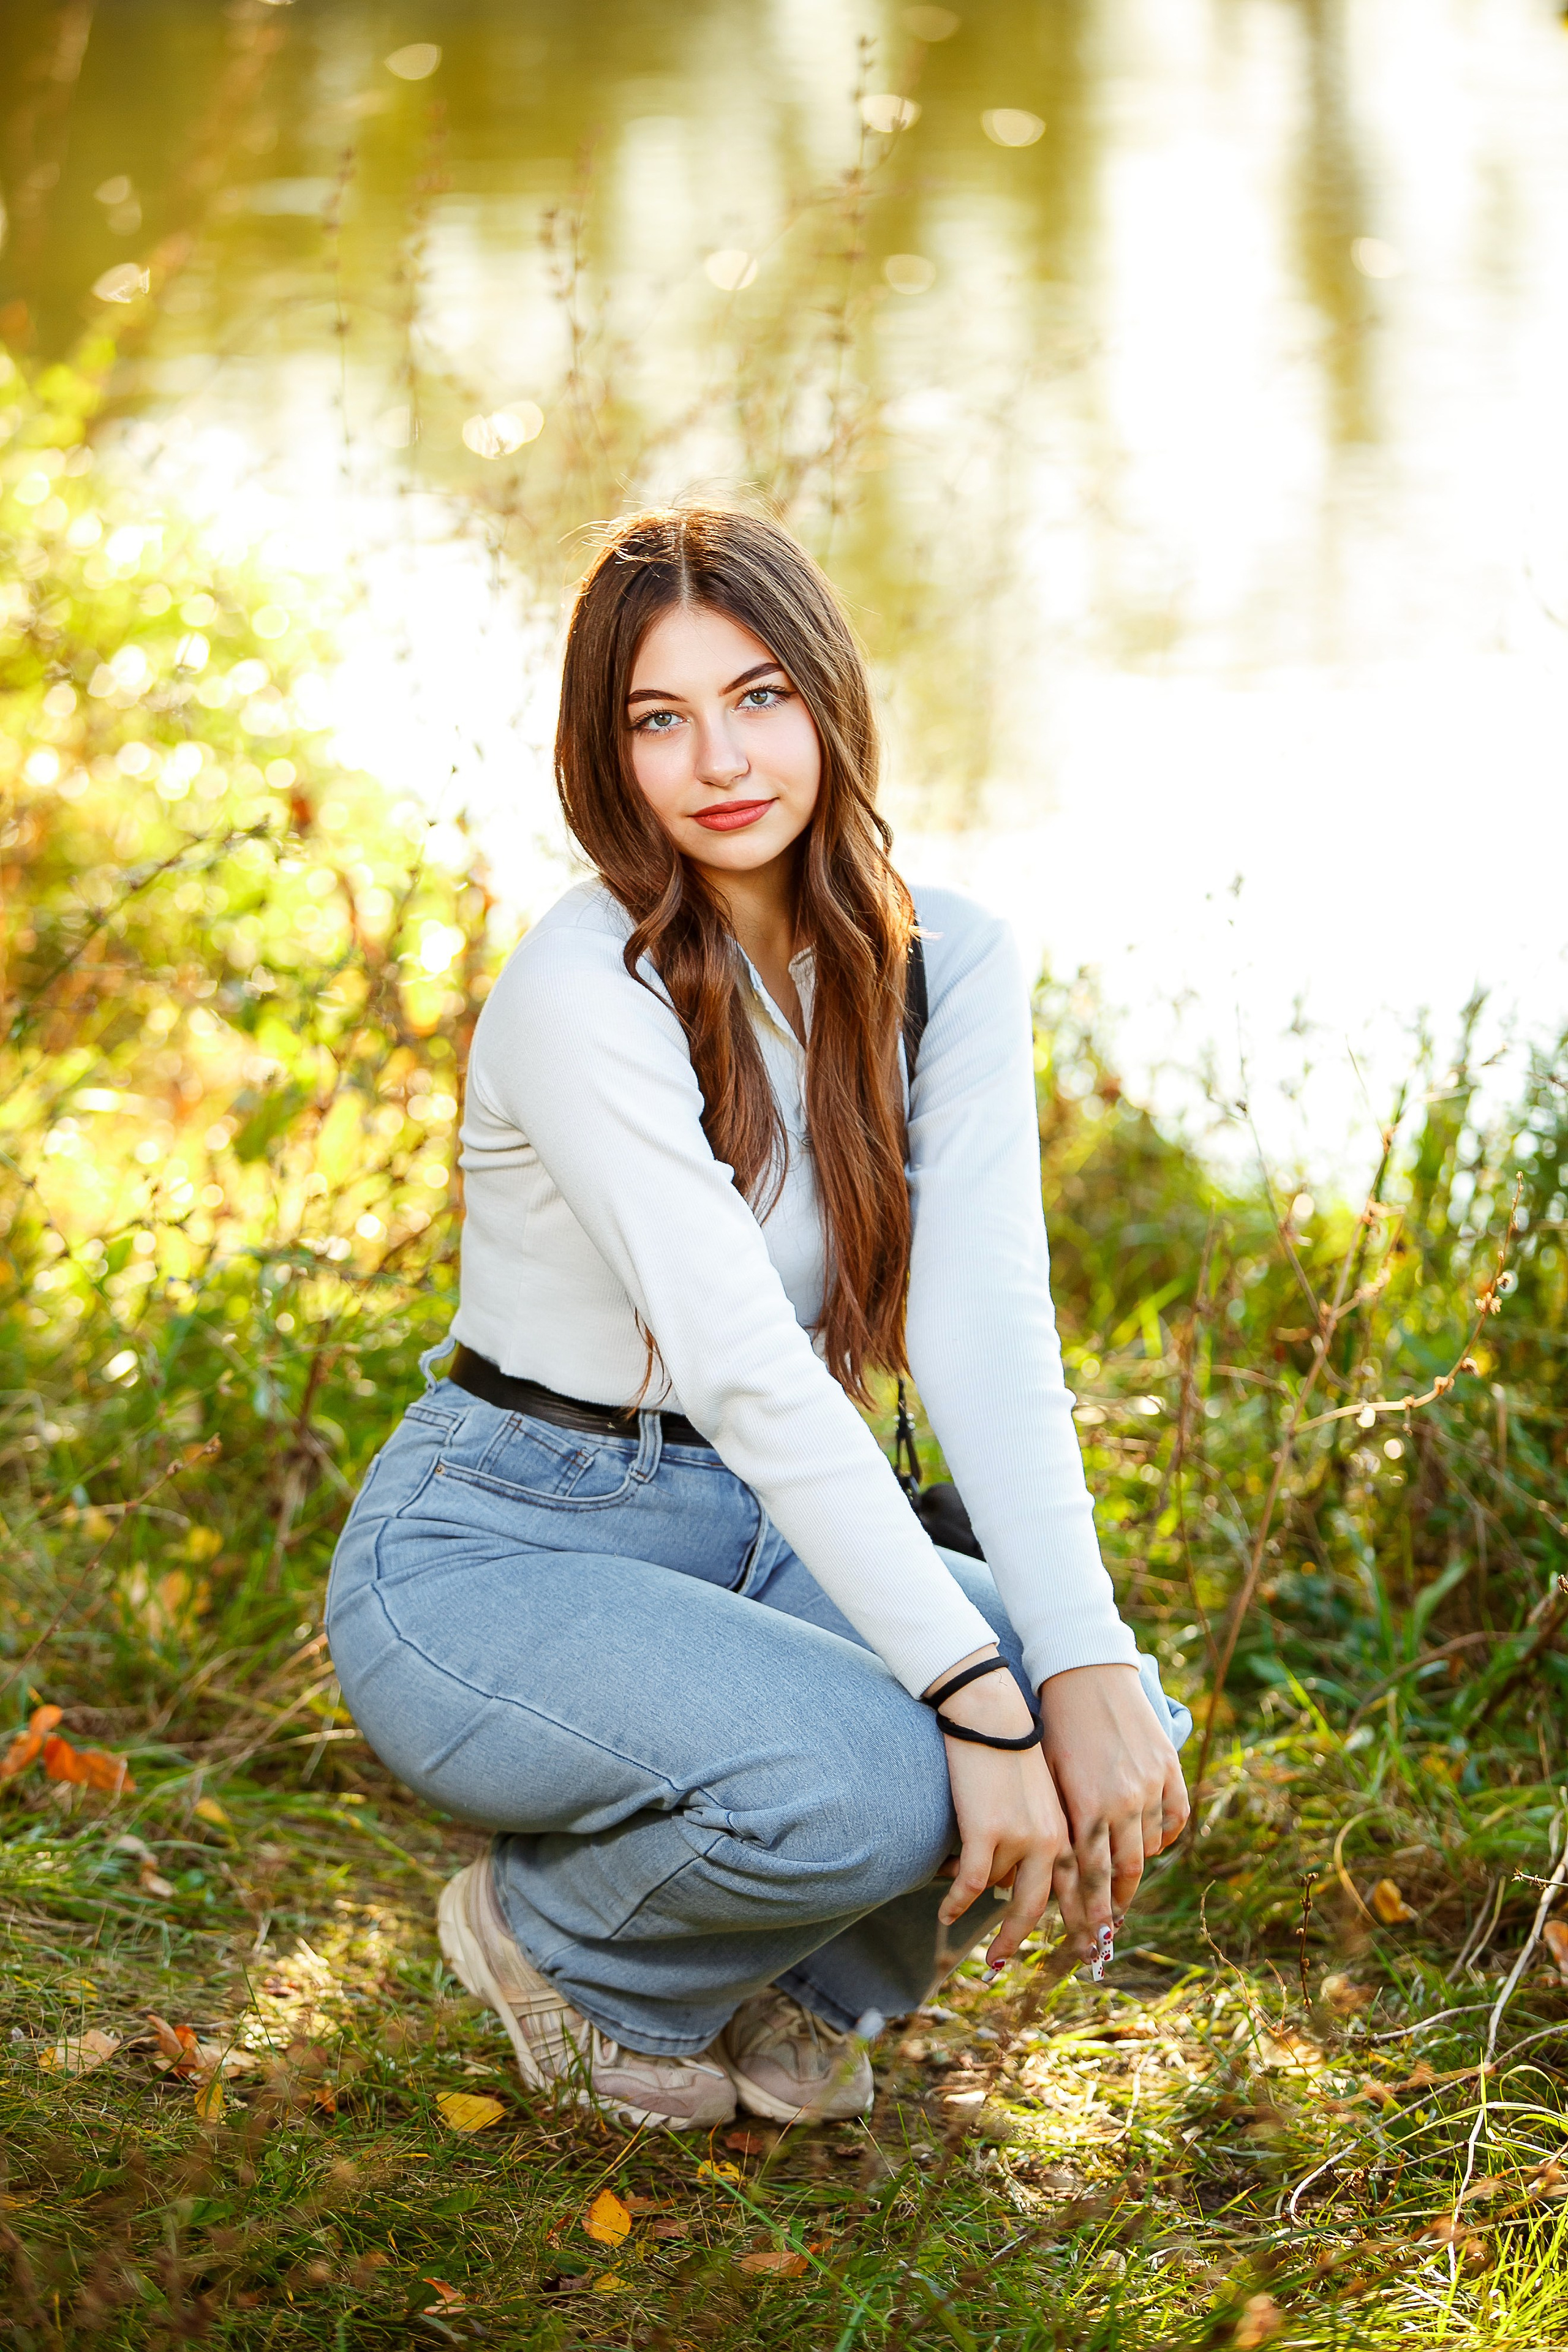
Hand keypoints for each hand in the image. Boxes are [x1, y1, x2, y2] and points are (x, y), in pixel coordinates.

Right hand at [925, 1648, 1069, 1970]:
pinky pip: (973, 1885)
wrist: (991, 1715)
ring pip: (998, 1891)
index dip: (1083, 1925)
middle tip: (1002, 1964)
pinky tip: (946, 1914)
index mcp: (1068, 1831)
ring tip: (958, 1918)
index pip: (1081, 1891)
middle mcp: (1051, 1841)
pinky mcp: (987, 1833)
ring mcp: (1020, 1838)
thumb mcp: (1039, 1799)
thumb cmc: (1010, 1753)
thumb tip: (1014, 1886)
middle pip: (1041, 1908)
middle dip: (1018, 1939)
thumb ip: (1041, 1839)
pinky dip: (957, 1903)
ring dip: (976, 1903)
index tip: (1086, 1952)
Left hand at [1036, 1663, 1188, 1961]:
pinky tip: (1149, 1844)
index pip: (1090, 1877)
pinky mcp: (1168, 1768)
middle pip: (1124, 1873)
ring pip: (1149, 1849)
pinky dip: (1162, 1836)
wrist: (1085, 1671)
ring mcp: (1150, 1785)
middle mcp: (1122, 1802)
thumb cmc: (1054, 1724)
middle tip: (1106, 1931)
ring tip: (1121, 1890)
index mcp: (1086, 1806)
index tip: (1088, 1944)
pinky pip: (1174, 1818)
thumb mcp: (1048, 1776)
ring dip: (1134, 1871)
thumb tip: (1055, 1869)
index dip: (1088, 1914)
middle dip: (1113, 1906)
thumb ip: (1059, 1822)